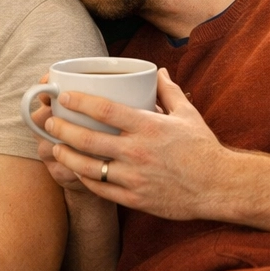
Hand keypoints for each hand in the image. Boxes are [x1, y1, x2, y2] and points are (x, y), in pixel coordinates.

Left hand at [43, 68, 233, 220]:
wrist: (220, 187)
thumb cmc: (203, 149)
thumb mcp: (187, 115)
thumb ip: (168, 92)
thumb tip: (158, 72)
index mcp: (148, 127)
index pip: (105, 110)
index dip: (80, 102)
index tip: (65, 96)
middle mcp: (138, 152)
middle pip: (88, 139)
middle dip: (62, 129)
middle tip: (49, 121)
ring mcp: (134, 177)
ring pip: (88, 167)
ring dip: (66, 156)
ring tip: (55, 147)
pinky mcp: (135, 198)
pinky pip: (101, 189)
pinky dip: (84, 179)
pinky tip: (75, 170)